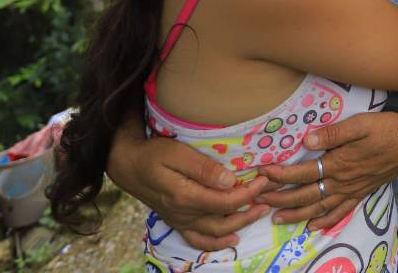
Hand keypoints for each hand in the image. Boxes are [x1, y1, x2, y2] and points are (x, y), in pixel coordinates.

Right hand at [107, 128, 268, 251]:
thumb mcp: (177, 153)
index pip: (226, 201)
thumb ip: (203, 168)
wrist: (128, 165)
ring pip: (215, 233)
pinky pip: (198, 240)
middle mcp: (184, 214)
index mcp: (186, 197)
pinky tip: (232, 239)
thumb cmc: (153, 153)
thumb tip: (229, 180)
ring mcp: (181, 220)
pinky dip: (216, 243)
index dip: (249, 192)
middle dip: (251, 210)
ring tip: (260, 212)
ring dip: (240, 225)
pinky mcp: (177, 221)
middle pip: (225, 220)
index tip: (264, 178)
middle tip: (270, 196)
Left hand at [256, 111, 397, 230]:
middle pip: (306, 195)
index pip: (303, 173)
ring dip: (297, 214)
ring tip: (277, 219)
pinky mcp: (363, 192)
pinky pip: (341, 211)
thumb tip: (307, 141)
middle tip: (258, 199)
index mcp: (340, 163)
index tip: (262, 173)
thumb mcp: (361, 124)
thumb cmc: (388, 129)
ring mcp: (353, 190)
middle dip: (280, 198)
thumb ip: (333, 134)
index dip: (281, 174)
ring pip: (320, 208)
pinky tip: (314, 226)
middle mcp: (344, 181)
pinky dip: (326, 221)